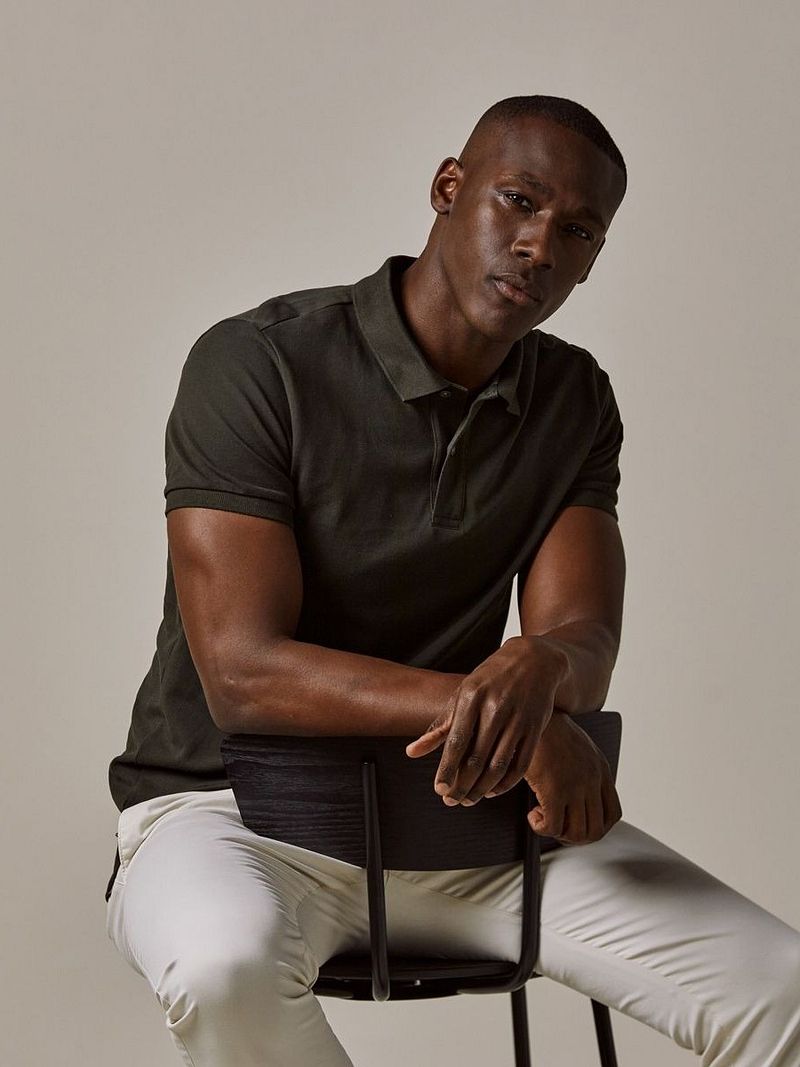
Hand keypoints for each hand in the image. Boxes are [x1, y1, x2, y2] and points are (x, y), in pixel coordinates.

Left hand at [404, 635, 566, 806]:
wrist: (534, 660)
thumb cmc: (491, 679)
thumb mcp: (462, 694)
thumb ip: (439, 725)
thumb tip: (412, 752)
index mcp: (472, 697)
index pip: (456, 742)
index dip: (447, 769)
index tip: (439, 789)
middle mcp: (495, 708)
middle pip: (477, 758)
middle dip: (462, 785)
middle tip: (452, 801)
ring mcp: (518, 719)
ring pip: (498, 765)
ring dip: (482, 789)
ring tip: (469, 800)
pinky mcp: (535, 728)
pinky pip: (520, 764)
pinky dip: (506, 783)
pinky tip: (492, 791)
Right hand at [523, 710, 621, 844]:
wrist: (530, 714)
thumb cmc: (547, 728)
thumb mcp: (577, 747)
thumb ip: (583, 770)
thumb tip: (575, 796)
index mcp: (600, 769)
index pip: (613, 814)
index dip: (596, 827)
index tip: (577, 825)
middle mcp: (592, 780)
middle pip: (596, 830)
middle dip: (575, 837)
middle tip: (557, 827)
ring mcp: (575, 786)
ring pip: (576, 833)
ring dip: (558, 833)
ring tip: (543, 819)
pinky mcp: (554, 790)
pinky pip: (552, 827)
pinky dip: (541, 828)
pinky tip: (533, 815)